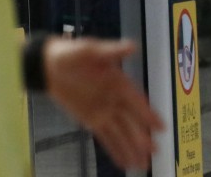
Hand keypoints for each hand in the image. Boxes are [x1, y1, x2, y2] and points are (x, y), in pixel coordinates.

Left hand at [44, 38, 163, 170]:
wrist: (49, 64)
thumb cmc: (72, 54)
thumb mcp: (90, 50)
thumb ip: (111, 51)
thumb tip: (132, 46)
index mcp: (119, 82)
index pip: (136, 102)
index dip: (148, 115)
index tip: (161, 127)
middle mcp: (115, 99)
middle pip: (131, 122)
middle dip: (142, 138)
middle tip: (155, 153)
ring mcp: (104, 112)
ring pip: (121, 134)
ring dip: (131, 149)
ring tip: (143, 166)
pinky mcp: (91, 120)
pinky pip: (105, 138)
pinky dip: (115, 151)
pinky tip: (124, 163)